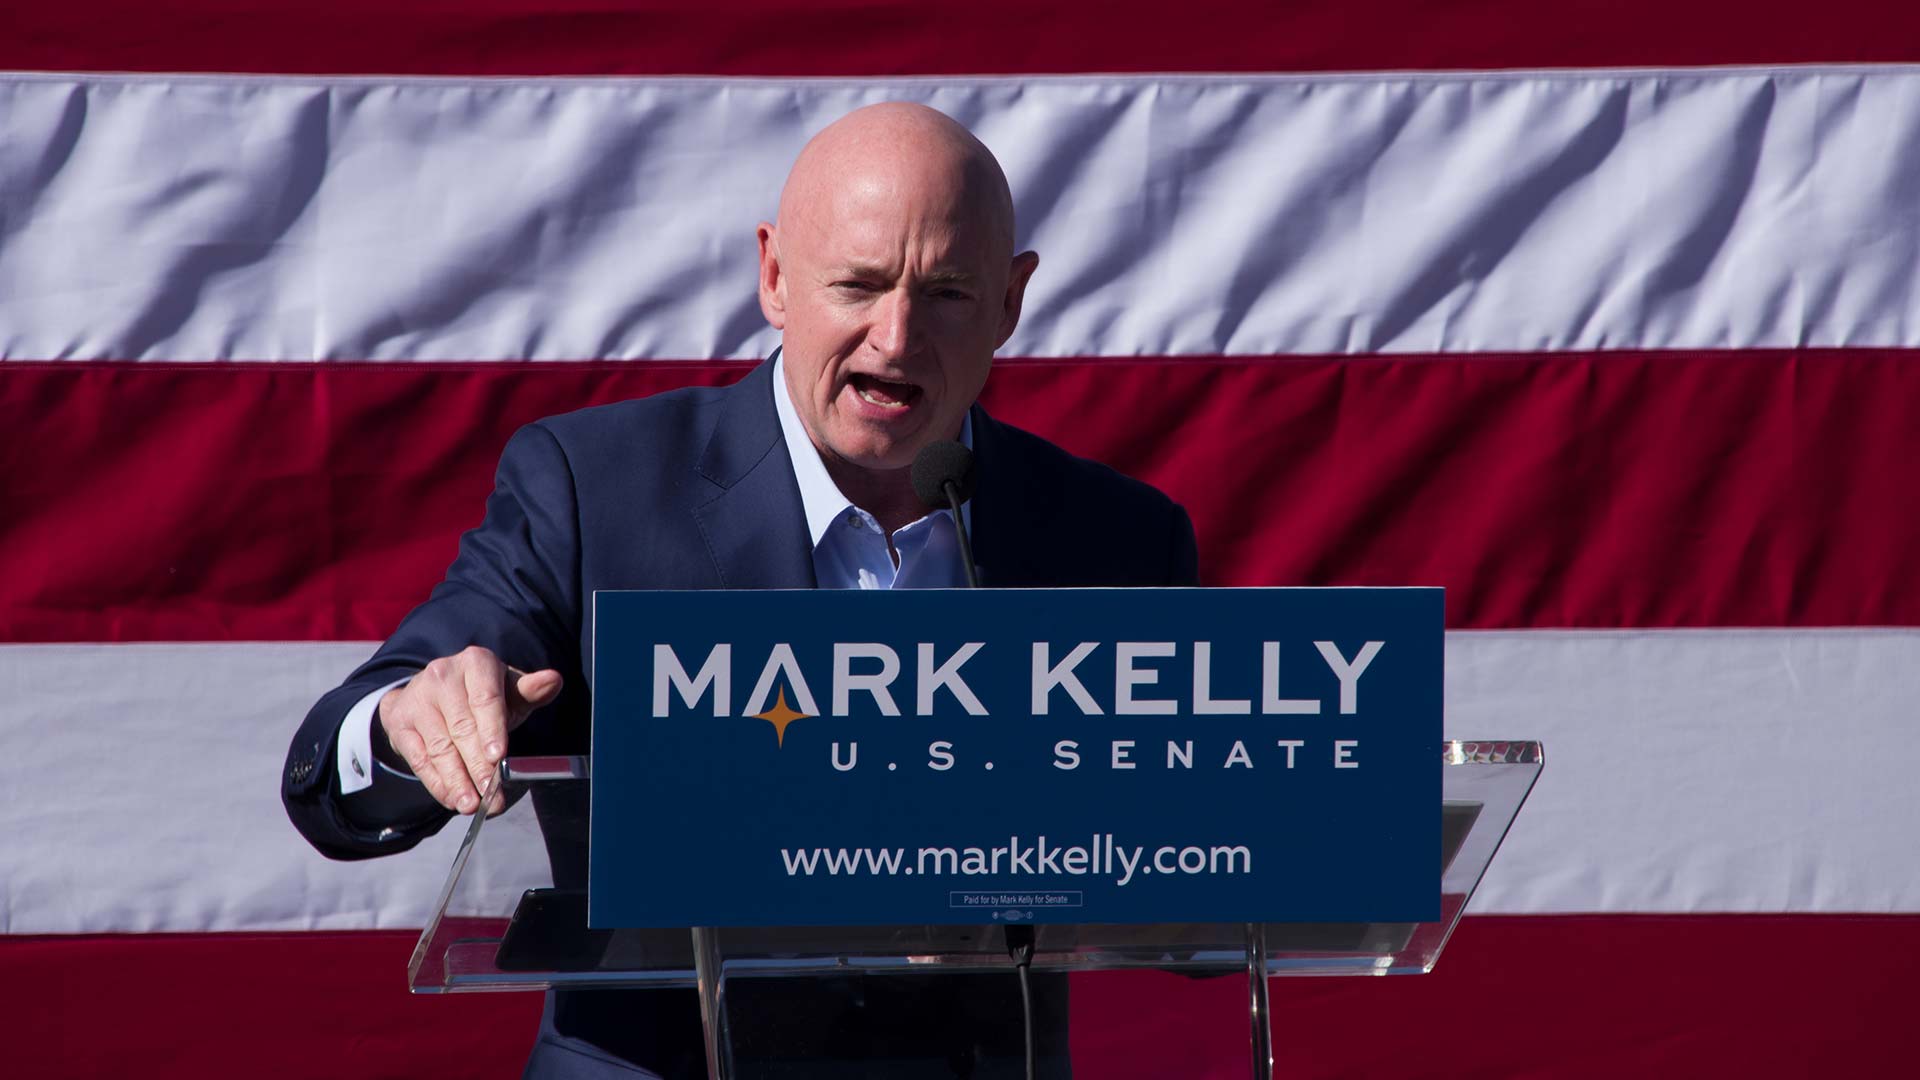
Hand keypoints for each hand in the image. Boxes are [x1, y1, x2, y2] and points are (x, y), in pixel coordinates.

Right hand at [377, 646, 562, 814]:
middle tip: (492, 794)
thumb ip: (531, 691)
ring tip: (472, 805)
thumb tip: (553, 680)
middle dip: (478, 766)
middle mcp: (442, 675)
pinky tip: (451, 799)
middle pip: (462, 728)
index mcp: (476, 662)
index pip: (486, 698)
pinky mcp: (400, 721)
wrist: (433, 695)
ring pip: (439, 747)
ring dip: (457, 780)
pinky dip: (437, 782)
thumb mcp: (509, 691)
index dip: (492, 729)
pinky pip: (419, 758)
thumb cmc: (481, 696)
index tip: (498, 757)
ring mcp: (418, 697)